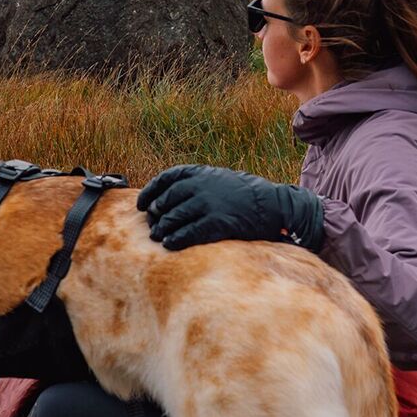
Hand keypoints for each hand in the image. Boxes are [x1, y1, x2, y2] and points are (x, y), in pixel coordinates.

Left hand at [137, 164, 323, 251]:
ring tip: (158, 236)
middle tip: (152, 225)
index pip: (166, 179)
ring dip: (162, 228)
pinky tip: (169, 244)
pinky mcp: (217, 223)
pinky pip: (188, 233)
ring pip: (173, 218)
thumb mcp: (219, 179)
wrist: (274, 204)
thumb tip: (165, 198)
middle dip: (156, 214)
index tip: (142, 205)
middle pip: (166, 200)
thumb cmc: (244, 194)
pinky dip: (175, 239)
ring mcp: (208, 204)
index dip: (150, 192)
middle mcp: (201, 186)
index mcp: (200, 172)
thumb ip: (196, 184)